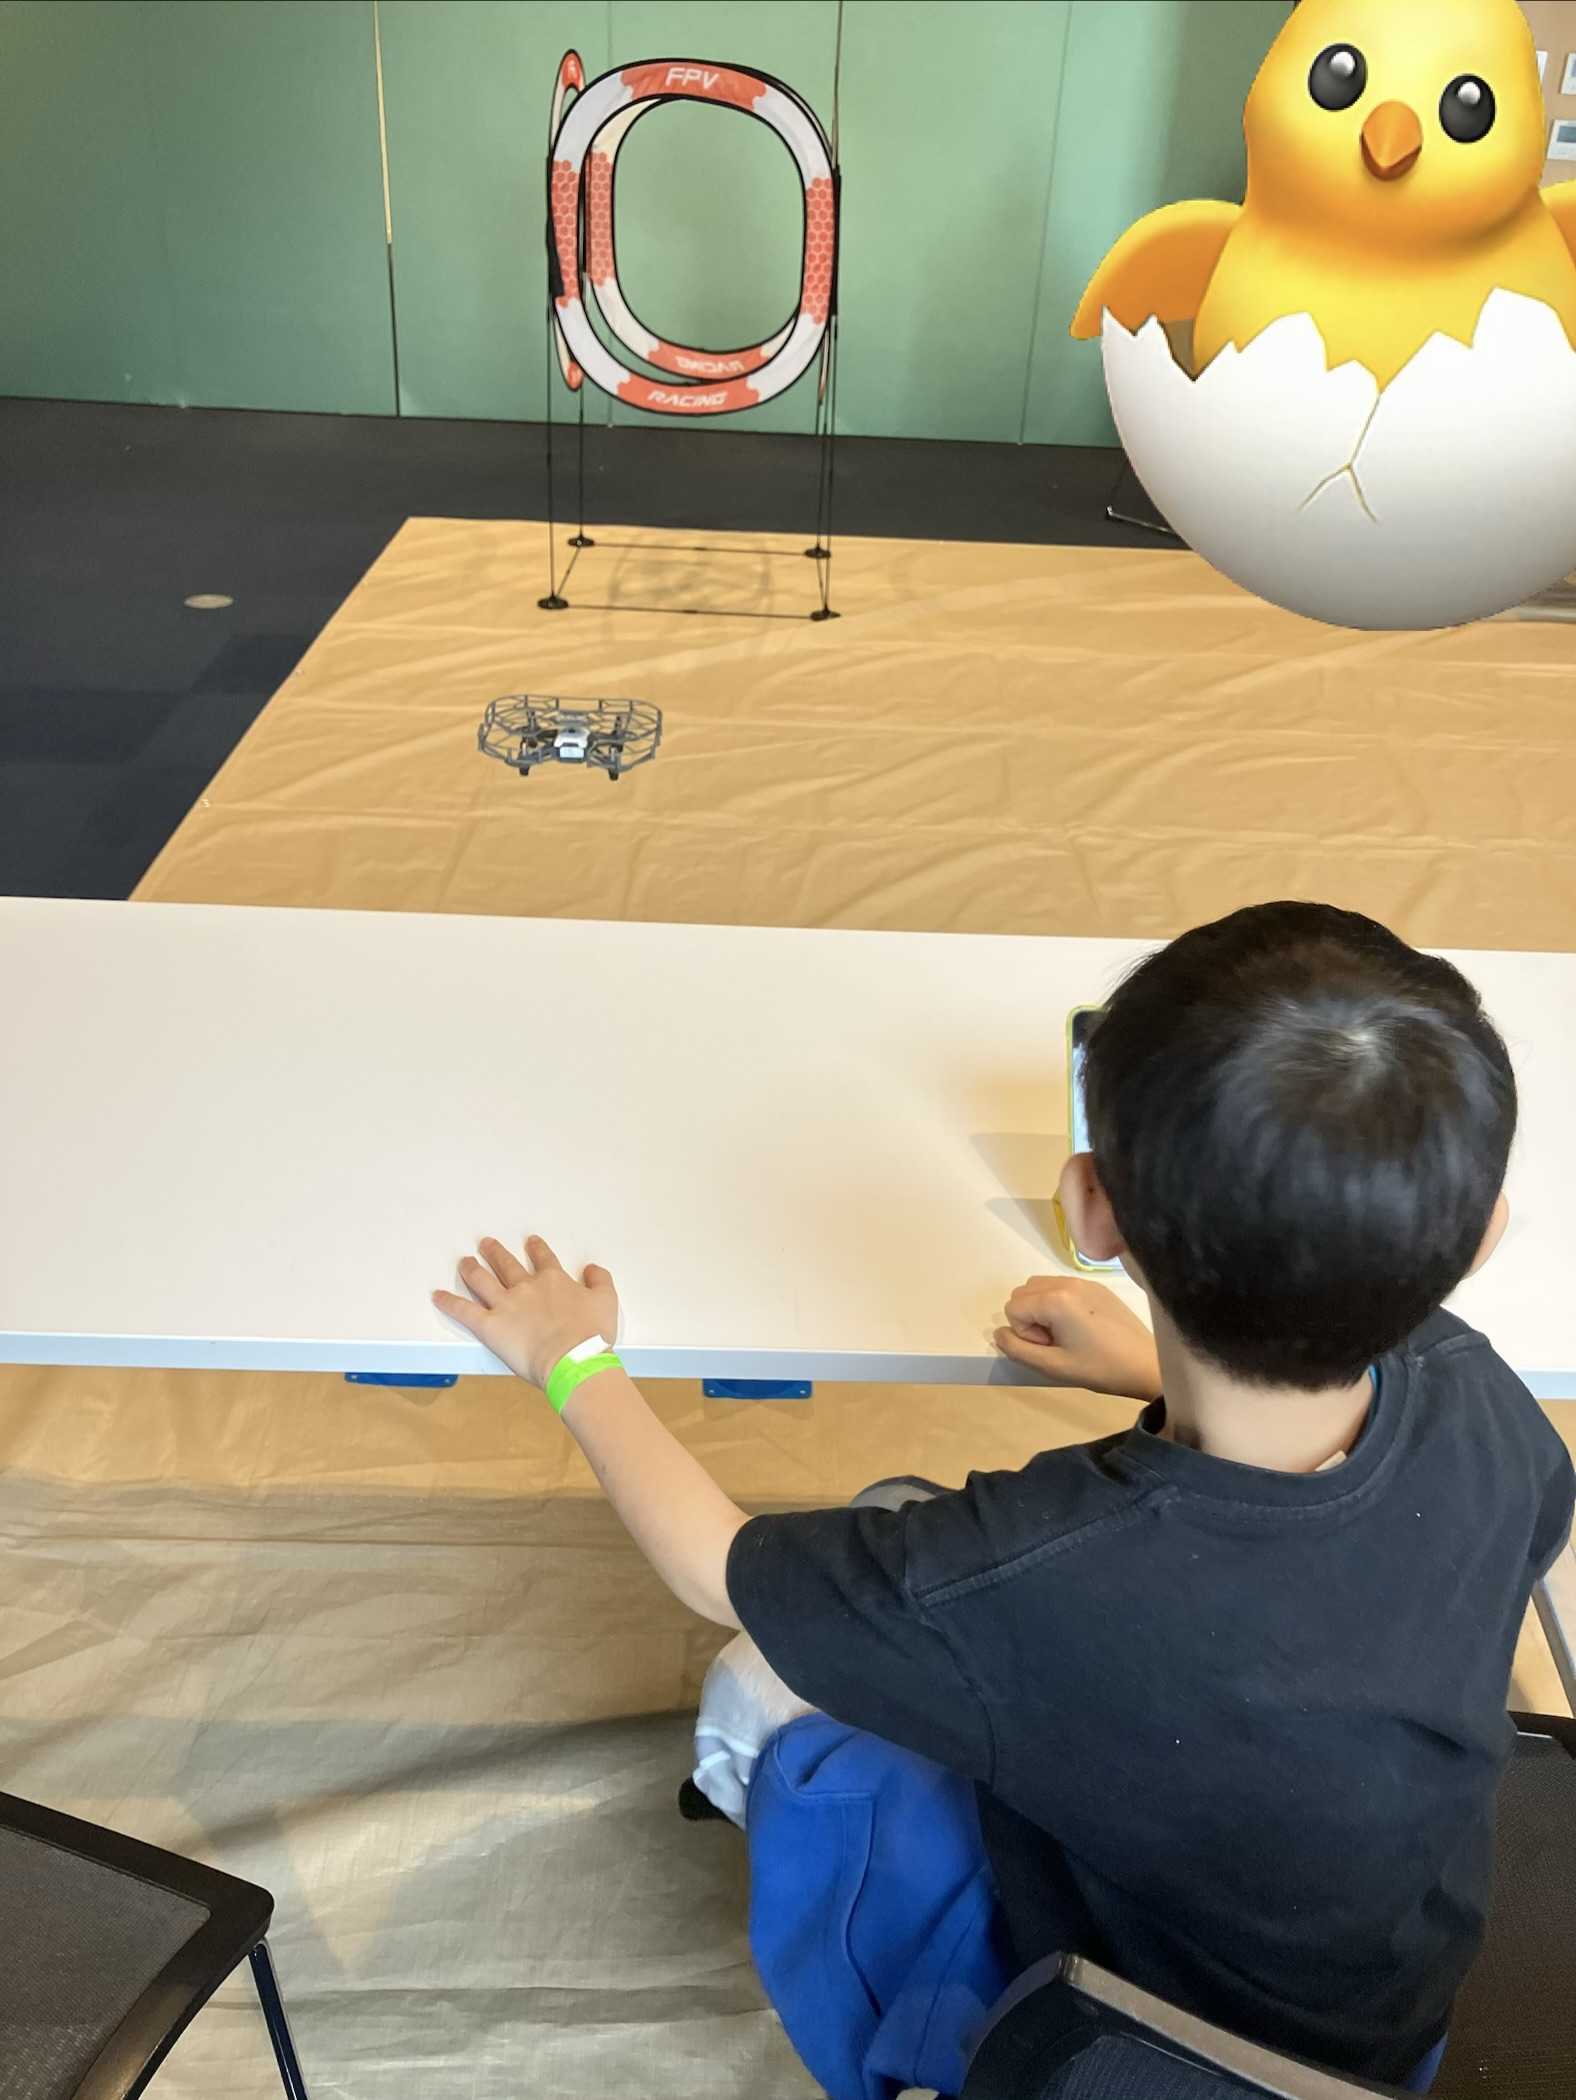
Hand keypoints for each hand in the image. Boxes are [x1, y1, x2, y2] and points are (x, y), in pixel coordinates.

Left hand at [434, 1235, 618, 1388]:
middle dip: (495, 1252)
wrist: (573, 1358)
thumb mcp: (607, 1301)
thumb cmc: (592, 1334)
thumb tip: (592, 1268)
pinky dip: (449, 1302)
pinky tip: (437, 1296)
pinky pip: (464, 1310)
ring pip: (482, 1280)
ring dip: (471, 1269)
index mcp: (553, 1281)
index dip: (536, 1249)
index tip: (531, 1241)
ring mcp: (505, 1304)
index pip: (543, 1258)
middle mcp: (526, 1287)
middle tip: (486, 1243)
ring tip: (464, 1261)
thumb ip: (600, 1280)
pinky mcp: (489, 1325)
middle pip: (507, 1265)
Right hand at [995, 1276, 1160, 1402]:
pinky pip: (1062, 1287)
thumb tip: (1000, 1333)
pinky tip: (1082, 1326)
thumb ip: (1017, 1349)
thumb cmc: (1099, 1368)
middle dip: (1030, 1317)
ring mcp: (1083, 1280)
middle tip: (1057, 1341)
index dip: (1025, 1333)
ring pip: (1040, 1286)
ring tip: (1067, 1333)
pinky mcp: (1097, 1285)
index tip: (1051, 1348)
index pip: (1013, 1308)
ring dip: (1042, 1309)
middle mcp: (1066, 1281)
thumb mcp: (1053, 1366)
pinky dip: (1059, 1303)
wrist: (1146, 1364)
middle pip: (1023, 1292)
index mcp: (1055, 1299)